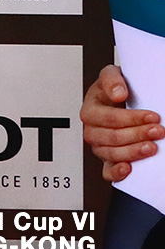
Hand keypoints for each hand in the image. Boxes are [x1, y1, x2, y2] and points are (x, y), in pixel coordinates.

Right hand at [83, 63, 163, 183]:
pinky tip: (129, 168)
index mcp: (90, 109)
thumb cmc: (116, 90)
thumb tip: (118, 92)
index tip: (153, 116)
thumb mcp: (111, 76)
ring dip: (133, 152)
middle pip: (111, 137)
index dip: (132, 119)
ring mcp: (99, 145)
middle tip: (158, 131)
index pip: (109, 118)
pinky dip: (116, 172)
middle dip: (137, 135)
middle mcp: (92, 129)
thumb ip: (111, 80)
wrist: (118, 98)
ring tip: (152, 147)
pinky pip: (106, 171)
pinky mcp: (107, 159)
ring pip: (111, 154)